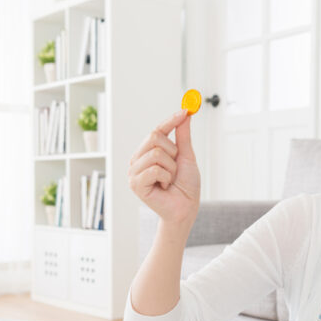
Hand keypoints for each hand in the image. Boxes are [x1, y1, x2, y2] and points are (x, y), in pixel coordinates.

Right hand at [128, 109, 200, 224]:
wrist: (186, 208)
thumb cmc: (186, 186)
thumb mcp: (186, 157)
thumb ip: (183, 136)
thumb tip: (185, 115)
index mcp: (147, 152)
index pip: (157, 130)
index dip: (171, 121)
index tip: (185, 111)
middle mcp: (138, 160)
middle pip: (154, 137)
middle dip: (173, 152)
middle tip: (175, 168)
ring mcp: (134, 172)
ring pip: (156, 153)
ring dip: (171, 168)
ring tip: (170, 180)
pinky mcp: (135, 184)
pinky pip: (154, 169)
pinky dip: (166, 178)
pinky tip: (165, 187)